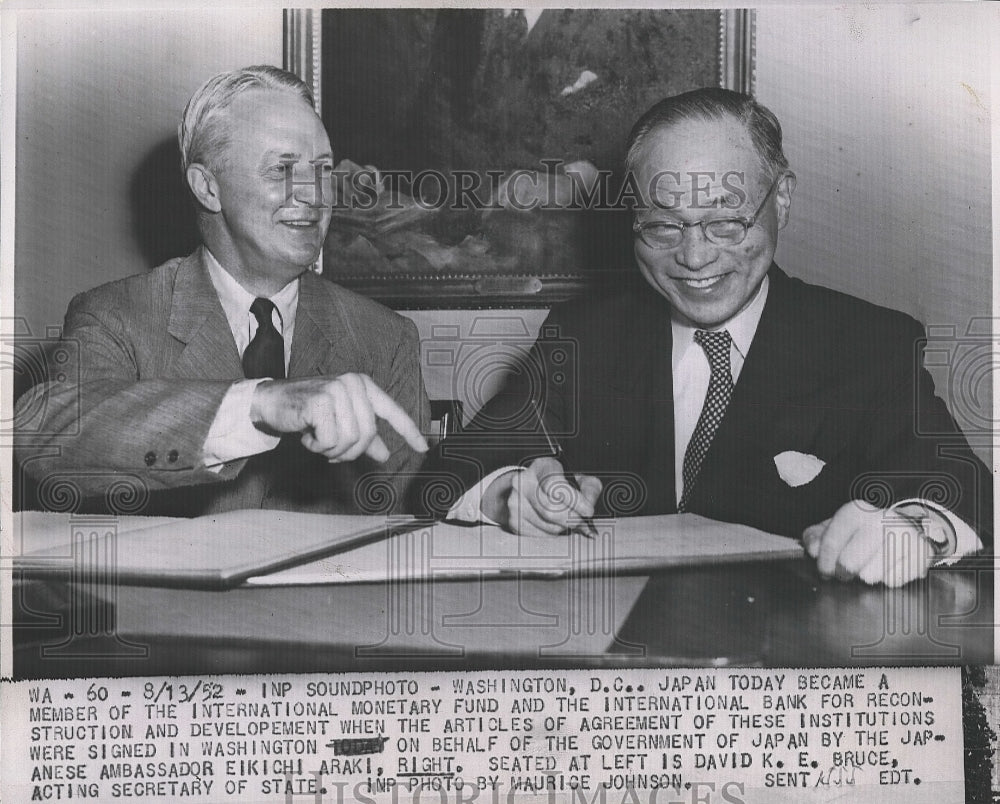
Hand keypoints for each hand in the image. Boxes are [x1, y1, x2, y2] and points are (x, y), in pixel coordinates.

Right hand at [250, 373, 427, 461]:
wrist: (270, 402)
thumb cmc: (307, 411)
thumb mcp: (339, 421)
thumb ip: (363, 436)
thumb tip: (384, 454)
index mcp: (363, 385)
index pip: (392, 411)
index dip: (409, 431)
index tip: (423, 449)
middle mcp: (353, 383)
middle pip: (368, 434)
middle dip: (350, 451)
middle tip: (331, 451)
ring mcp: (337, 390)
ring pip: (350, 440)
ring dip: (332, 450)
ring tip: (317, 439)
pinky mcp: (320, 402)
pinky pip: (330, 441)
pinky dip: (318, 447)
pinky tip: (308, 436)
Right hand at [481, 457, 601, 536]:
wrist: (532, 488)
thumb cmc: (560, 483)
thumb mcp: (578, 479)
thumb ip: (588, 491)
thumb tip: (589, 511)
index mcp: (542, 466)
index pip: (555, 486)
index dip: (575, 501)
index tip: (588, 511)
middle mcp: (524, 482)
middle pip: (551, 510)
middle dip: (572, 519)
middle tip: (582, 520)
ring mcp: (516, 502)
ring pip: (548, 526)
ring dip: (564, 528)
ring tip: (567, 520)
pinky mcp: (514, 521)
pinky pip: (540, 536)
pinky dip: (553, 534)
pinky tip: (555, 524)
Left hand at [802, 500, 946, 586]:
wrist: (907, 527)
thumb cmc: (864, 531)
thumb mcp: (837, 527)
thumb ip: (817, 536)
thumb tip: (812, 548)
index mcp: (856, 511)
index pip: (831, 541)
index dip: (824, 562)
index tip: (824, 572)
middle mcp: (880, 518)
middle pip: (849, 563)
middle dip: (843, 572)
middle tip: (845, 572)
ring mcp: (903, 535)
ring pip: (870, 575)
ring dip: (867, 576)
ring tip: (871, 565)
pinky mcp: (921, 552)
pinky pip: (893, 581)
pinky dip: (888, 578)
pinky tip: (890, 567)